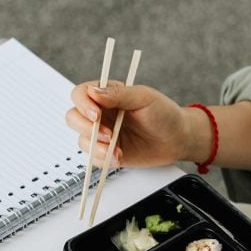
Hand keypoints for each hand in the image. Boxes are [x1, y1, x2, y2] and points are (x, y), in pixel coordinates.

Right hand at [66, 80, 197, 167]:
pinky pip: (93, 158)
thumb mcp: (144, 98)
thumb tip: (94, 92)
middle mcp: (101, 114)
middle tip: (107, 135)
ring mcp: (103, 134)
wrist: (177, 139)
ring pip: (82, 140)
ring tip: (116, 149)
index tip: (96, 114)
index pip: (81, 94)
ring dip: (96, 147)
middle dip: (86, 128)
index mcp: (107, 95)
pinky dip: (103, 159)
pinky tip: (119, 157)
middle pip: (73, 117)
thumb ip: (119, 94)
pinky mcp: (107, 152)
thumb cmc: (164, 114)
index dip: (83, 104)